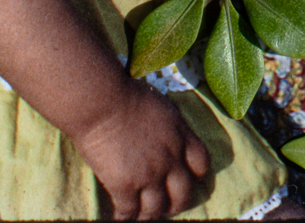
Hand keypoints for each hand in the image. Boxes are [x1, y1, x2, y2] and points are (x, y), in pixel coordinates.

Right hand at [71, 84, 210, 219]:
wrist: (103, 101)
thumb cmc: (126, 94)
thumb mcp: (162, 106)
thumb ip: (170, 125)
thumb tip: (165, 132)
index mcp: (182, 136)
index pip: (202, 164)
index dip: (196, 175)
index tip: (189, 179)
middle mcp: (171, 159)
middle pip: (183, 194)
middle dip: (176, 203)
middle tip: (167, 206)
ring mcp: (149, 175)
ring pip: (157, 209)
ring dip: (150, 214)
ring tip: (143, 215)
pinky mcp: (125, 185)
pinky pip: (129, 211)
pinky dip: (125, 217)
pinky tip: (120, 217)